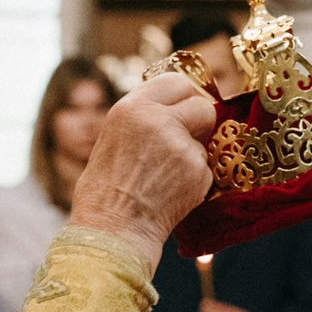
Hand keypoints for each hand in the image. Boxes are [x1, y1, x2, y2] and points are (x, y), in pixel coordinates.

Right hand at [66, 73, 216, 266]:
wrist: (112, 229)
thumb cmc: (105, 190)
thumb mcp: (114, 137)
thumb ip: (144, 119)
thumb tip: (173, 108)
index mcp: (131, 108)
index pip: (176, 82)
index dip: (183, 97)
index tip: (182, 109)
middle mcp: (158, 120)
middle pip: (202, 105)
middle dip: (199, 122)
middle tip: (185, 140)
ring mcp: (181, 146)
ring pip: (205, 140)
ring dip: (194, 154)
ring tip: (165, 176)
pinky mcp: (197, 171)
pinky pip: (206, 167)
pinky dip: (195, 180)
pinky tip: (171, 192)